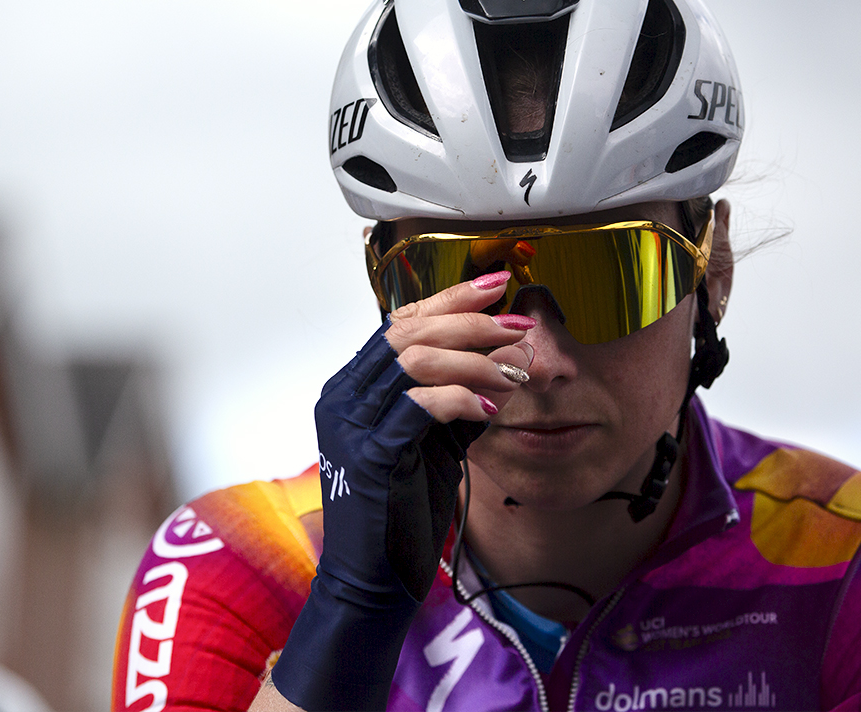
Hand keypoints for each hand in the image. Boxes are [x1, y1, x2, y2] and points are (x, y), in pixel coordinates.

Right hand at [271, 272, 531, 710]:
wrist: (373, 579)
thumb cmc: (402, 512)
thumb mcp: (429, 444)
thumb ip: (449, 401)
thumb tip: (496, 360)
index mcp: (351, 389)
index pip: (398, 324)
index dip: (448, 299)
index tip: (497, 282)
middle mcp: (341, 398)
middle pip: (406, 333)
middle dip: (470, 322)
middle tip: (519, 324)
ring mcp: (349, 426)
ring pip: (412, 362)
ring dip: (472, 359)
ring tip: (515, 370)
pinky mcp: (369, 456)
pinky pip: (417, 408)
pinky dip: (460, 399)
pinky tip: (493, 407)